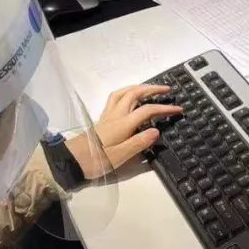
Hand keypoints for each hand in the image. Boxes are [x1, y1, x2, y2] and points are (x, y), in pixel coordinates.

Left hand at [67, 84, 181, 178]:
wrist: (70, 161)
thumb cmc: (95, 161)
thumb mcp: (119, 157)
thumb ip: (138, 143)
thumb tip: (156, 130)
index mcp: (122, 124)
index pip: (147, 110)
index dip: (164, 108)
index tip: (178, 109)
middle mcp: (115, 115)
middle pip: (135, 94)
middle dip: (152, 89)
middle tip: (167, 89)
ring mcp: (107, 115)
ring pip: (124, 92)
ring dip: (138, 87)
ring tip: (150, 89)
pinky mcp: (102, 119)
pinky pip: (116, 98)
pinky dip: (127, 93)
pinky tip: (130, 99)